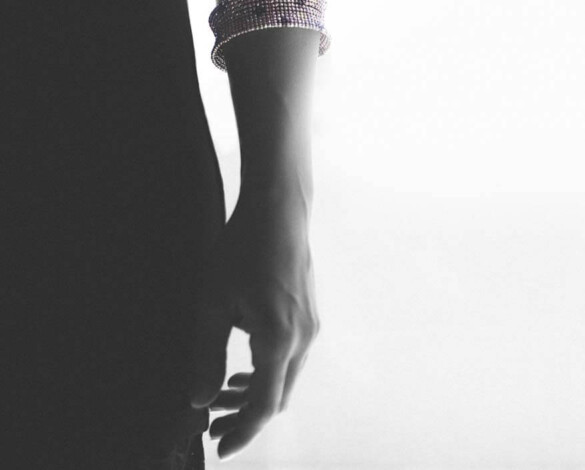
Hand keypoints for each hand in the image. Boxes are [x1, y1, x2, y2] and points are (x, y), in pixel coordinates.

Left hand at [188, 195, 319, 460]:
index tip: (221, 447)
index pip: (265, 404)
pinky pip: (291, 360)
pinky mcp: (309, 318)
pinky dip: (267, 374)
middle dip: (245, 415)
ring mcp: (310, 328)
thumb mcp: (212, 304)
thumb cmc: (242, 250)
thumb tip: (199, 399)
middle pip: (278, 397)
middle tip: (212, 423)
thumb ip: (206, 357)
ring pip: (285, 380)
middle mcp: (303, 338)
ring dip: (255, 394)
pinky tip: (243, 369)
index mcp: (278, 338)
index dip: (242, 431)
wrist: (279, 212)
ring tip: (220, 396)